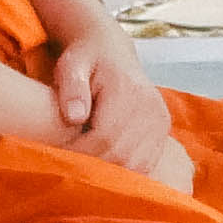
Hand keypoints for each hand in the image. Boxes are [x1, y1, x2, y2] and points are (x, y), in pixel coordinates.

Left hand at [44, 18, 195, 192]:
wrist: (111, 51)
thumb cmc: (86, 60)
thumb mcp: (72, 65)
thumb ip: (72, 89)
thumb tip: (75, 117)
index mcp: (129, 90)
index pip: (104, 137)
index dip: (79, 152)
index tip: (59, 152)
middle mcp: (151, 107)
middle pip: (121, 155)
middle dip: (92, 164)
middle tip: (70, 162)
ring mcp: (160, 121)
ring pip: (135, 166)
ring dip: (109, 171)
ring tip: (87, 160)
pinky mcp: (162, 131)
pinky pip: (145, 165)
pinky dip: (124, 170)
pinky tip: (105, 160)